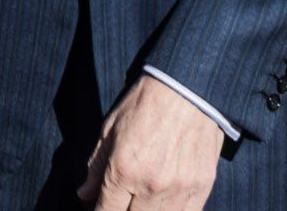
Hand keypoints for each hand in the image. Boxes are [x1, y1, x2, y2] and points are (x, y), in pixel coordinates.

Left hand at [86, 75, 223, 209]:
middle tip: (122, 202)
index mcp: (124, 171)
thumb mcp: (109, 130)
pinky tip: (164, 204)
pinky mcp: (201, 187)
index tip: (100, 208)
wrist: (187, 88)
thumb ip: (96, 167)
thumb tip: (85, 194)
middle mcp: (151, 186)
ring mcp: (179, 190)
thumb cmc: (145, 104)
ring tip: (142, 203)